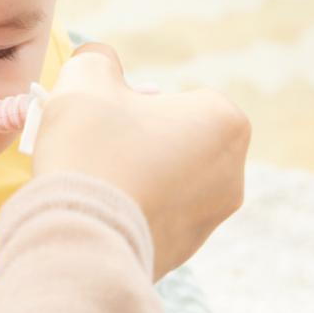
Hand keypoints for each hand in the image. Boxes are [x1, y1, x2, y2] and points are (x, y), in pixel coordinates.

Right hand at [33, 43, 250, 279]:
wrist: (81, 239)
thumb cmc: (92, 150)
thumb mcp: (86, 79)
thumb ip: (98, 59)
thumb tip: (99, 62)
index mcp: (225, 122)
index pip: (176, 98)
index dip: (134, 102)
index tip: (105, 116)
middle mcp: (232, 173)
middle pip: (175, 140)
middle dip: (138, 140)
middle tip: (95, 146)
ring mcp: (210, 219)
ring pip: (165, 180)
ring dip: (134, 176)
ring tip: (93, 181)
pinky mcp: (184, 253)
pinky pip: (153, 218)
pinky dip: (129, 212)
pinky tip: (97, 212)